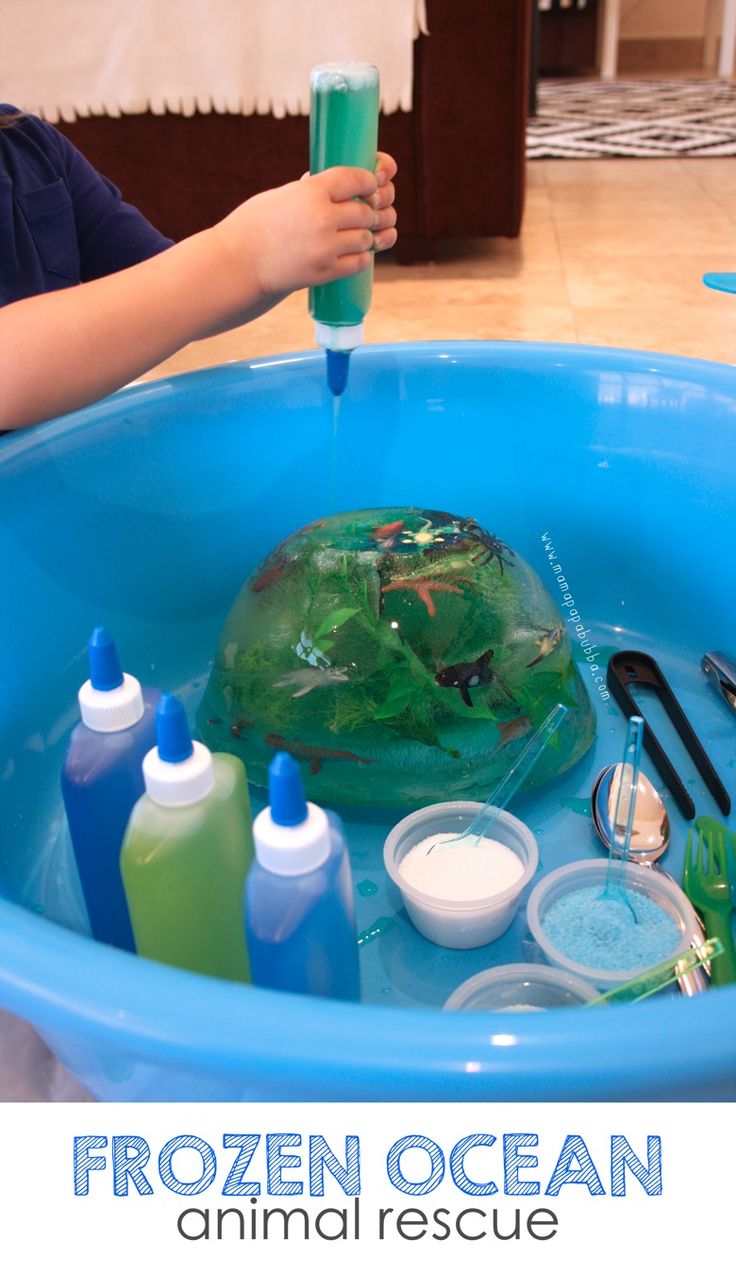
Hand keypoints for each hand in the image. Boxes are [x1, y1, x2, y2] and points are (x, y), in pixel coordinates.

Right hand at [214, 160, 397, 301]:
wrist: (239, 263)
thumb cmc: (256, 224)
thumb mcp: (283, 195)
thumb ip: (312, 190)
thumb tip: (337, 184)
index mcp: (311, 192)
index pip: (356, 179)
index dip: (367, 182)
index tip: (369, 185)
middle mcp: (322, 218)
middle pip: (365, 211)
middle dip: (366, 212)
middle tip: (362, 215)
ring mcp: (325, 248)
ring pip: (365, 238)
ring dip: (364, 237)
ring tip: (354, 235)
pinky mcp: (325, 272)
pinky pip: (359, 263)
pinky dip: (360, 257)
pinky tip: (353, 253)